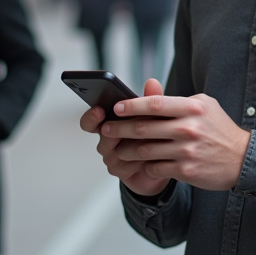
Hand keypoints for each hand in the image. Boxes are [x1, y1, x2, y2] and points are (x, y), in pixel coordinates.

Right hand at [79, 78, 170, 196]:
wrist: (166, 161)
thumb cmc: (155, 133)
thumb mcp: (155, 114)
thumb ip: (151, 99)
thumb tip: (152, 82)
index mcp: (109, 123)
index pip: (90, 121)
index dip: (91, 116)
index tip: (99, 110)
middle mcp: (107, 140)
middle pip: (102, 137)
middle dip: (114, 131)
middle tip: (124, 127)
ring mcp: (112, 158)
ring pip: (113, 152)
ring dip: (131, 146)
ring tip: (147, 140)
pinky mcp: (121, 172)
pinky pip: (124, 167)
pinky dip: (138, 161)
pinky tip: (150, 157)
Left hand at [101, 83, 252, 191]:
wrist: (243, 159)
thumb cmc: (219, 129)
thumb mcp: (205, 105)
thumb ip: (177, 100)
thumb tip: (149, 94)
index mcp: (192, 108)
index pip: (154, 104)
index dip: (132, 106)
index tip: (116, 108)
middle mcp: (188, 128)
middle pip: (144, 128)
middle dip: (120, 129)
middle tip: (106, 130)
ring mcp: (187, 151)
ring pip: (145, 150)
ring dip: (126, 150)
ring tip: (117, 149)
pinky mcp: (186, 170)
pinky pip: (155, 168)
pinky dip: (144, 166)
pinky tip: (141, 164)